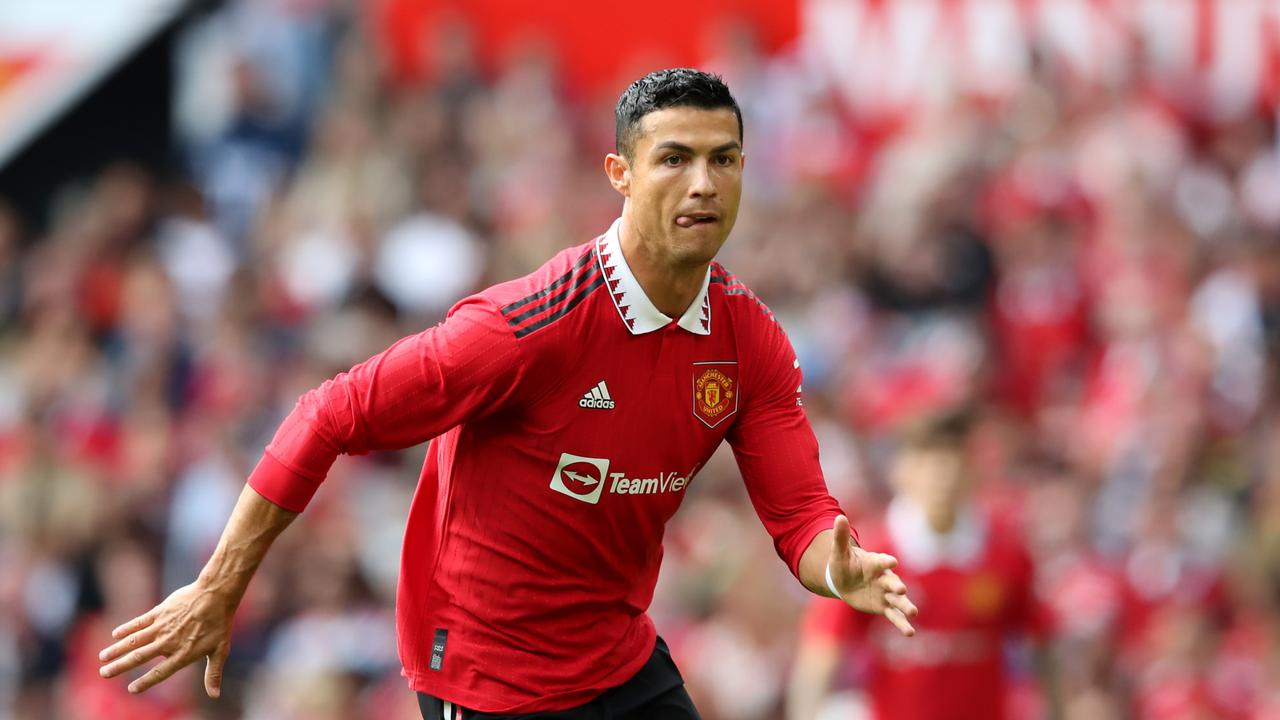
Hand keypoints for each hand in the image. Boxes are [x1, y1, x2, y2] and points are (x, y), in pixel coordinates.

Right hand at [98, 581, 234, 697]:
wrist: (216, 594)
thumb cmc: (220, 623)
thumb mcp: (220, 650)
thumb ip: (213, 674)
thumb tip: (215, 696)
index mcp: (183, 654)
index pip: (160, 673)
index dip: (145, 682)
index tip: (131, 689)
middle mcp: (169, 642)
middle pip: (139, 657)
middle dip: (119, 666)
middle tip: (104, 673)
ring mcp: (162, 626)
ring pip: (134, 640)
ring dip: (117, 649)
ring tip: (102, 657)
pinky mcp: (160, 612)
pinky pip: (139, 622)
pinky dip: (126, 628)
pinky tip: (115, 634)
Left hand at [827, 515, 917, 635]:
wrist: (845, 581)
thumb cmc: (844, 564)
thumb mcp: (839, 552)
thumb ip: (841, 537)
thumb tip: (838, 517)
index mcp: (874, 563)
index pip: (880, 561)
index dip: (885, 561)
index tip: (891, 561)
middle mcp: (883, 578)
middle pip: (892, 582)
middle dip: (897, 586)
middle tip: (901, 590)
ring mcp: (885, 594)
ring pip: (898, 601)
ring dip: (905, 606)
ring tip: (913, 612)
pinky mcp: (884, 607)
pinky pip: (894, 616)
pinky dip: (902, 624)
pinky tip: (910, 633)